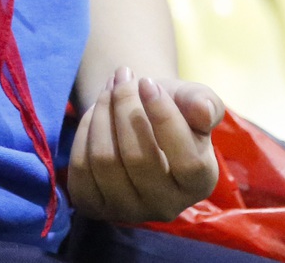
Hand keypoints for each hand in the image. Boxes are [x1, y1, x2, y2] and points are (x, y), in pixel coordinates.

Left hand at [68, 70, 222, 221]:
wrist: (137, 118)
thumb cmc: (172, 107)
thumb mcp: (192, 99)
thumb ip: (204, 102)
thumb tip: (203, 110)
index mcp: (199, 184)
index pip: (187, 161)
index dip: (165, 118)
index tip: (147, 81)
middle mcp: (166, 206)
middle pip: (138, 158)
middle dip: (125, 106)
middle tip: (122, 74)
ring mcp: (128, 210)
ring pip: (105, 160)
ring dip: (102, 113)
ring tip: (109, 87)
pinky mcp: (94, 206)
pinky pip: (81, 168)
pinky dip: (84, 131)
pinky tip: (95, 113)